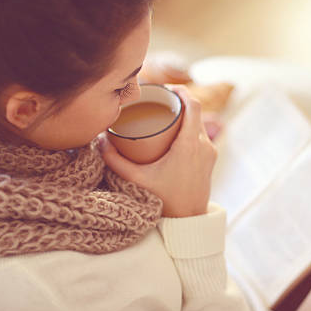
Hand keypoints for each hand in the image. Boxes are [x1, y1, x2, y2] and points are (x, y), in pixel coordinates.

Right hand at [99, 85, 216, 217]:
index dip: (183, 91)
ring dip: (186, 116)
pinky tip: (177, 130)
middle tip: (161, 100)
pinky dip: (191, 128)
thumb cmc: (165, 201)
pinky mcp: (210, 161)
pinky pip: (202, 136)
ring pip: (200, 124)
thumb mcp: (137, 179)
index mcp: (189, 144)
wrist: (188, 223)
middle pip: (196, 113)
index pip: (193, 106)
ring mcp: (209, 153)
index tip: (169, 87)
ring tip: (166, 113)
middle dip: (180, 102)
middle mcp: (203, 145)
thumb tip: (100, 140)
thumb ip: (115, 161)